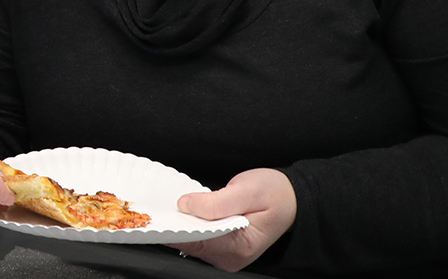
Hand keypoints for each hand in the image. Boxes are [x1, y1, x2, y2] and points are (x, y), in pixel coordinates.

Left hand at [168, 169, 297, 270]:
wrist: (291, 197)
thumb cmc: (275, 193)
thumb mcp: (248, 190)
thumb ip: (216, 202)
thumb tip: (186, 205)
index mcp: (239, 247)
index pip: (196, 242)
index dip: (174, 228)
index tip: (156, 217)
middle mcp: (231, 257)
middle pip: (191, 244)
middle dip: (175, 225)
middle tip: (158, 207)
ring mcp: (226, 254)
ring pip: (191, 241)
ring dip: (180, 224)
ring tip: (171, 207)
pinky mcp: (222, 247)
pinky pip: (198, 237)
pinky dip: (189, 224)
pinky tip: (184, 211)